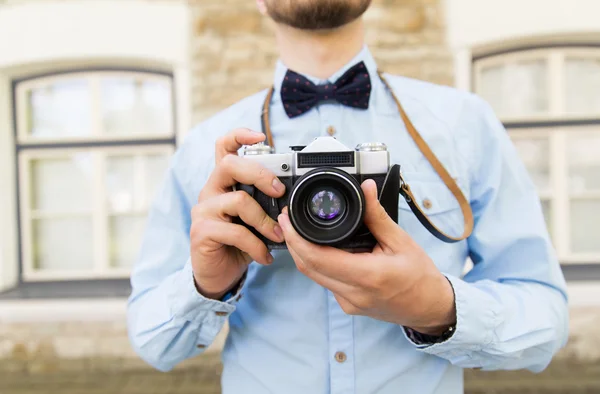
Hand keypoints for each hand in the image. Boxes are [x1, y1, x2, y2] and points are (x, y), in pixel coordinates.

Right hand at [190, 128, 285, 299]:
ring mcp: (203, 210)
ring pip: (238, 200)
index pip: (224, 147)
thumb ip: (266, 204)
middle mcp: (211, 191)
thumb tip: (292, 198)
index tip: (260, 137)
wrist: (219, 275)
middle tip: (279, 191)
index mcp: (224, 182)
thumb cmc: (239, 243)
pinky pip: (236, 232)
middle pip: (230, 165)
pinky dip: (256, 245)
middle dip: (260, 174)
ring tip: (278, 236)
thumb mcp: (256, 220)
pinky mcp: (201, 231)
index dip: (239, 136)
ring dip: (265, 220)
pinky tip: (264, 256)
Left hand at [277, 179, 455, 334]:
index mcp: (367, 276)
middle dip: (292, 243)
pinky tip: (320, 247)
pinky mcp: (348, 305)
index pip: (316, 258)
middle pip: (307, 267)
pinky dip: (318, 263)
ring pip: (313, 275)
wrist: (430, 308)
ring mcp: (348, 303)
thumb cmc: (420, 277)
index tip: (287, 220)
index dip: (295, 238)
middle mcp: (353, 293)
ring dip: (302, 253)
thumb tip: (365, 188)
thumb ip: (377, 215)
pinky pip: (325, 281)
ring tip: (299, 229)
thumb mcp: (401, 241)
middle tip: (287, 220)